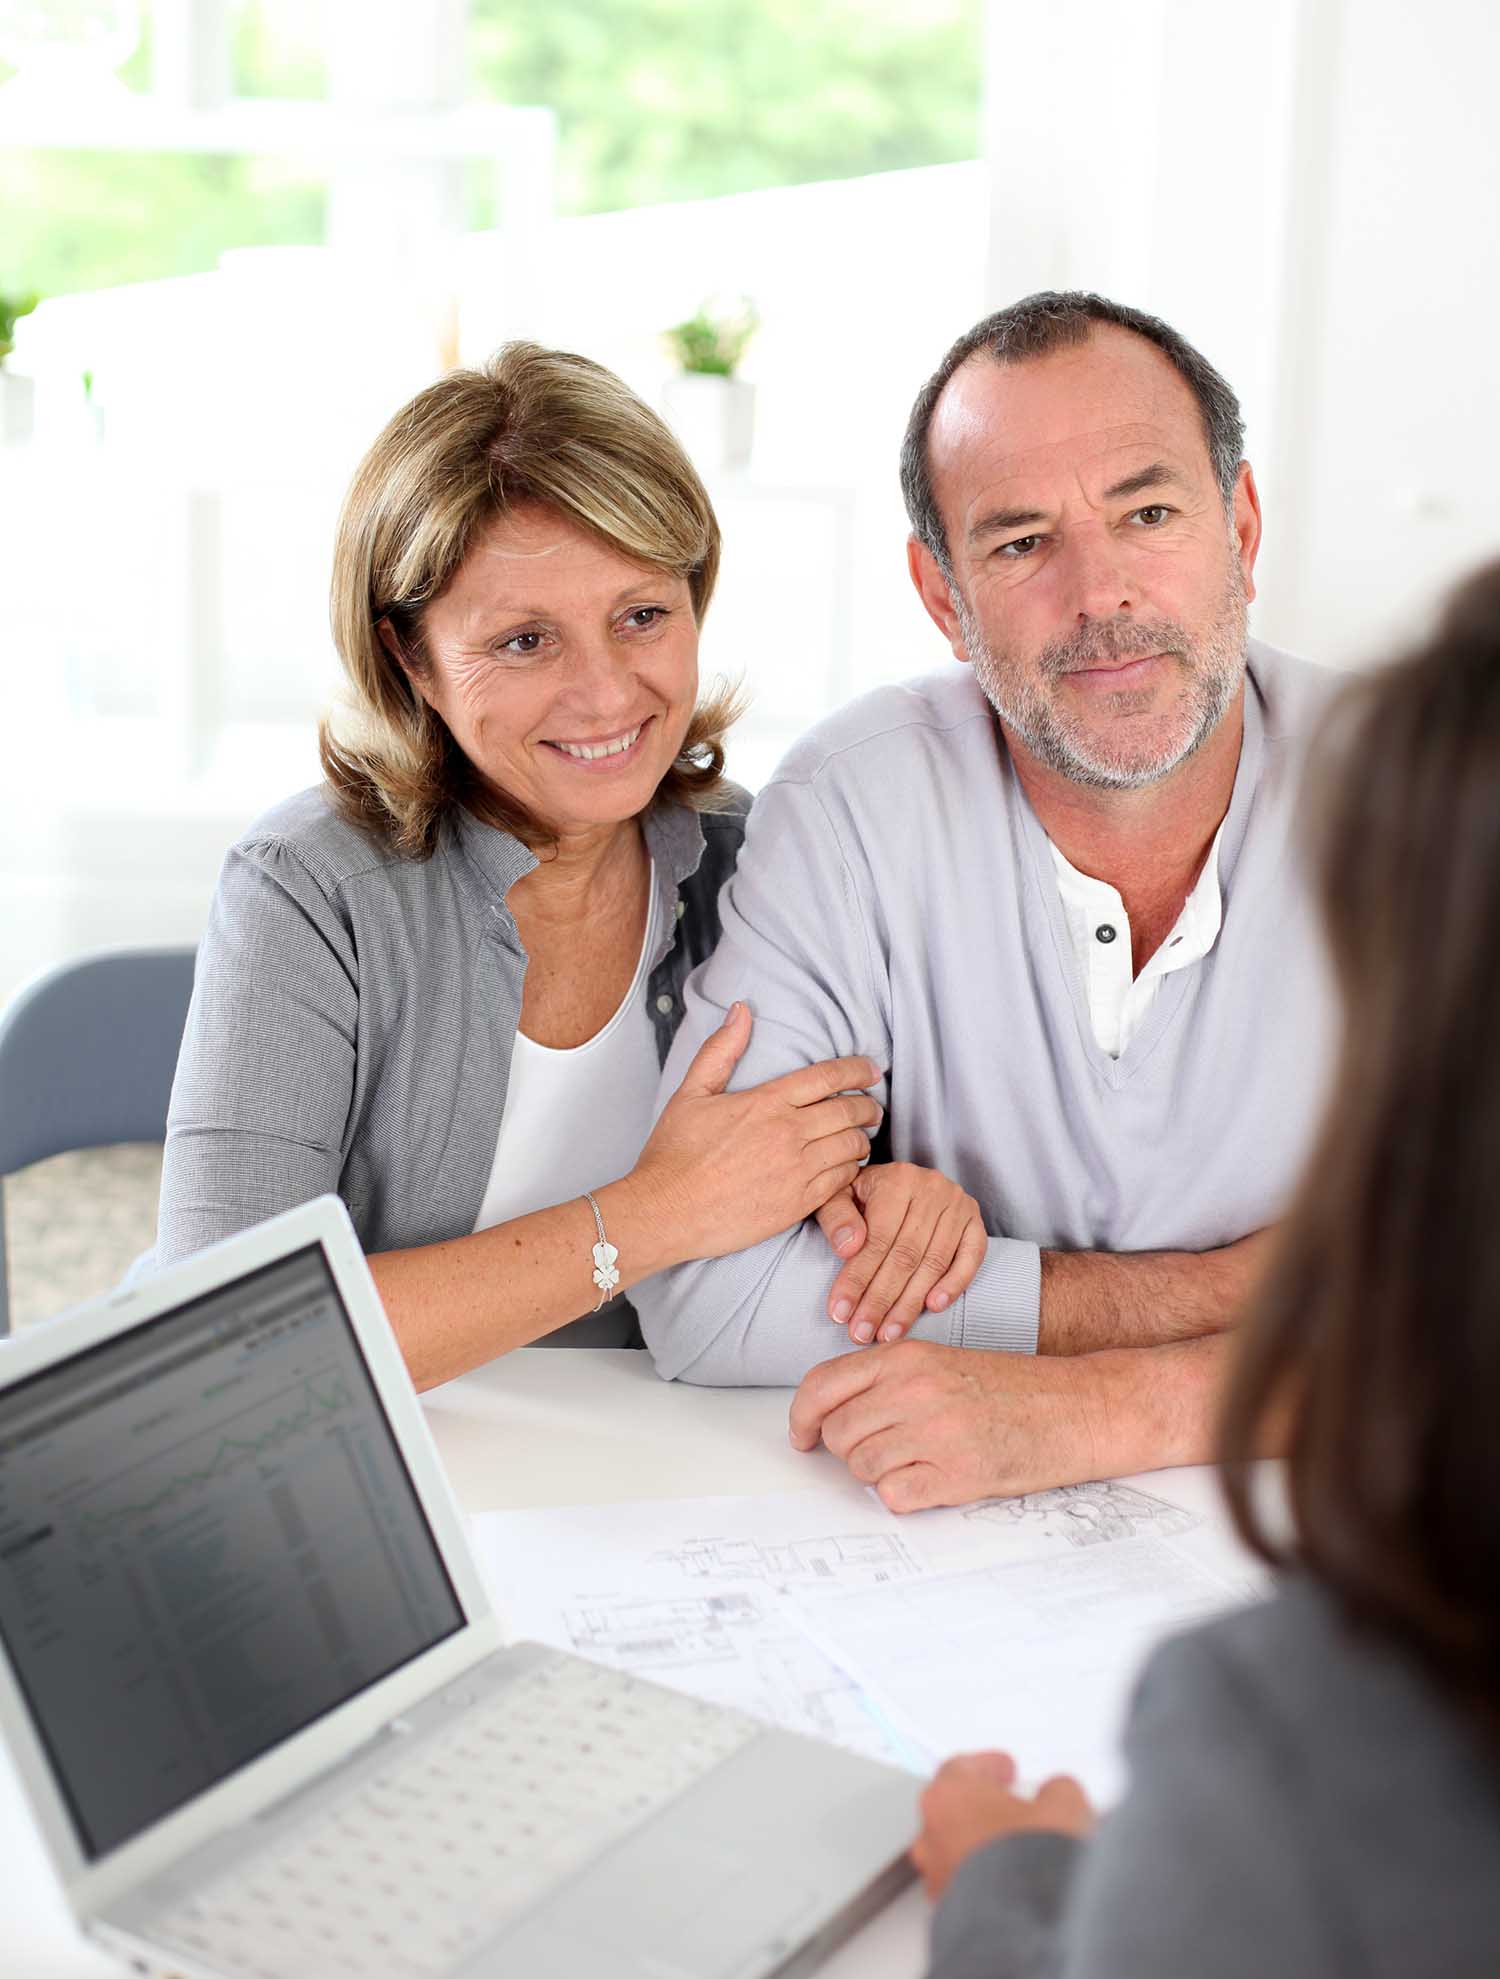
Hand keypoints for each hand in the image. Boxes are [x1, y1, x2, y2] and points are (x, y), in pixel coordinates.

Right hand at [631, 1002, 882, 1262]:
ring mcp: (796, 1170)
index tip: (872, 1070)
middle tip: (873, 1107)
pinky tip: (845, 1168)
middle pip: (849, 1111)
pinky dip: (851, 1171)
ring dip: (861, 1139)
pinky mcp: (798, 1204)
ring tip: (860, 1137)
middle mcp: (788, 1133)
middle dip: (868, 1106)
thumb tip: (741, 1010)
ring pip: (851, 1147)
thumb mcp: (692, 1092)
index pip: (829, 1077)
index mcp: (767, 1102)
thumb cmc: (674, 1153)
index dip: (857, 1069)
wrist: (667, 1210)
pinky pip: (842, 1181)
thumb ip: (721, 1050)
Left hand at [787, 1340, 1098, 1509]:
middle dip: (852, 1451)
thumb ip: (886, 1381)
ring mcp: (935, 1432)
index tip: (801, 1437)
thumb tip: (828, 1416)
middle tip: (887, 1451)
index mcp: (906, 1357)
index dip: (802, 1417)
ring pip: (862, 1468)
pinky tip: (935, 1481)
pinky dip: (906, 1496)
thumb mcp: (942, 1364)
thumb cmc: (1012, 1389)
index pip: (822, 1385)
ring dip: (882, 1474)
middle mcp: (914, 1390)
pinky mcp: (957, 1474)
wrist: (1078, 1408)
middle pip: (838, 1434)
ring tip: (921, 1462)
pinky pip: (894, 1497)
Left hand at [813, 1163, 985, 1344]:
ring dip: (911, 1303)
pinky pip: (970, 1258)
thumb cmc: (863, 1195)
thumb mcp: (838, 1196)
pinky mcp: (975, 1221)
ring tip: (889, 1332)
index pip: (877, 1239)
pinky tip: (933, 1307)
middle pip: (906, 1256)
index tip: (841, 1313)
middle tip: (862, 1334)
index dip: (857, 1279)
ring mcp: (958, 1204)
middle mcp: (932, 1187)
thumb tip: (849, 1248)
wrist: (896, 1180)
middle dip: (881, 1300)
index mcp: (896, 1179)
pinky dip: (954, 1284)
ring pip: (934, 1263)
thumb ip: (836, 1218)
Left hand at [912, 1753, 1094, 1899]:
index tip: (1005, 1769)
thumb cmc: (1030, 1861)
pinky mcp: (948, 1911)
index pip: (961, 1768)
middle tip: (1013, 1807)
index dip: (988, 1766)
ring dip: (982, 1844)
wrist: (1026, 1926)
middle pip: (953, 1808)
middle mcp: (932, 1834)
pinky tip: (1014, 1883)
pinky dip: (984, 1878)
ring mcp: (937, 1875)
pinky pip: (965, 1883)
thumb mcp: (1062, 1806)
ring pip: (955, 1848)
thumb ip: (1055, 1790)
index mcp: (948, 1795)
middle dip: (984, 1806)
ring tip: (1019, 1850)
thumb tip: (1057, 1793)